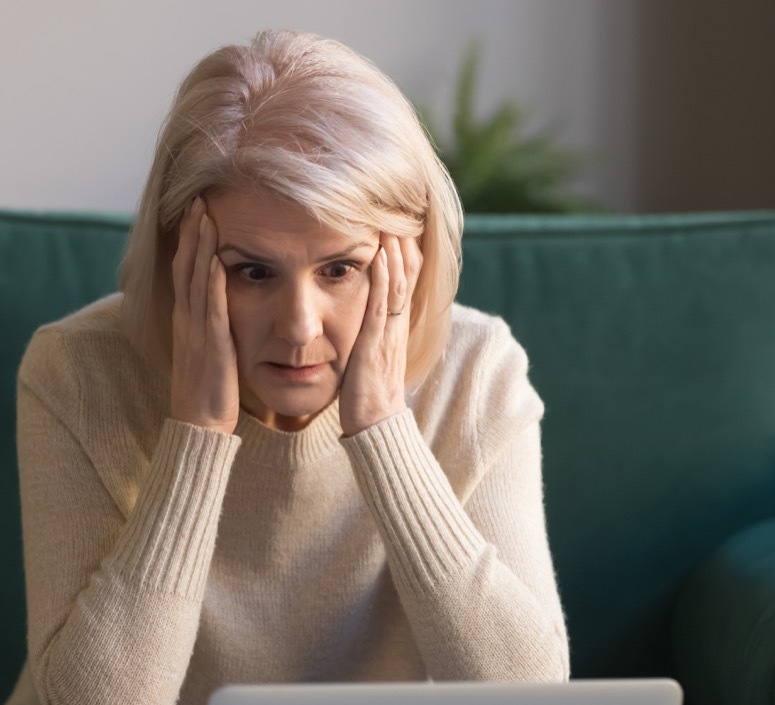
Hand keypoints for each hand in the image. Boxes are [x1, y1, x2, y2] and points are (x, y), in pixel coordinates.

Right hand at [170, 196, 238, 434]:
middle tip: (199, 198)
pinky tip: (218, 260)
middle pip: (186, 266)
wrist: (199, 425)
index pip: (185, 271)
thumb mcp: (208, 350)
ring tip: (207, 216)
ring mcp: (196, 332)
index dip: (189, 240)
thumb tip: (220, 305)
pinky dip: (213, 283)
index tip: (197, 211)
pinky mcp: (212, 346)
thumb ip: (211, 326)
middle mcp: (187, 320)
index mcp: (187, 320)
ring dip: (201, 247)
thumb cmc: (209, 391)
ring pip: (196, 281)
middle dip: (192, 231)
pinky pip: (212, 309)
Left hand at [339, 233, 422, 436]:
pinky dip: (381, 276)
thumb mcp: (372, 356)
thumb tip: (366, 318)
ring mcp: (388, 333)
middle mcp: (396, 325)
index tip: (398, 221)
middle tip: (397, 208)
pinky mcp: (375, 344)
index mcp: (395, 327)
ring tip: (390, 219)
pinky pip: (381, 304)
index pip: (406, 279)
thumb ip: (372, 335)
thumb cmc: (369, 395)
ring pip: (397, 282)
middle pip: (408, 274)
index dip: (404, 250)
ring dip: (394, 249)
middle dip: (403, 240)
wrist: (376, 426)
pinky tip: (378, 254)